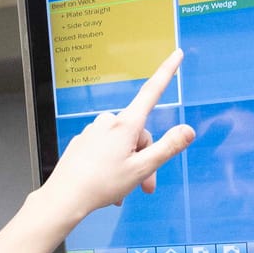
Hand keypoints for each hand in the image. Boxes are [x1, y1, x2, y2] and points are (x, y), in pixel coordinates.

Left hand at [37, 50, 195, 223]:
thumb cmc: (102, 184)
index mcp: (126, 125)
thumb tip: (188, 130)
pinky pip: (105, 150)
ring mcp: (93, 131)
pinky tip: (107, 186)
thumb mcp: (142, 168)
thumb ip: (167, 148)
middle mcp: (108, 122)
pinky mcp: (82, 142)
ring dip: (127, 166)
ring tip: (122, 191)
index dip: (167, 72)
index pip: (152, 91)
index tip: (177, 55)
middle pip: (139, 134)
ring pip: (121, 145)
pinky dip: (111, 166)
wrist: (65, 197)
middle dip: (145, 159)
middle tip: (145, 187)